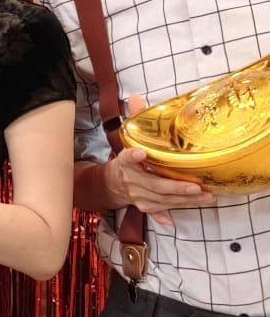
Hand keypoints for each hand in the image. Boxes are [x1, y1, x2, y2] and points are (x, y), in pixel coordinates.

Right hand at [109, 92, 213, 226]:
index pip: (127, 158)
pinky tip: (172, 220)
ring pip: (162, 200)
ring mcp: (138, 196)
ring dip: (184, 200)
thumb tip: (136, 96)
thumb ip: (134, 120)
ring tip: (205, 197)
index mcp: (125, 162)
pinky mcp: (143, 207)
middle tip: (196, 187)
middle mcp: (131, 181)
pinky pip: (156, 212)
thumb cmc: (125, 161)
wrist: (110, 185)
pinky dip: (163, 216)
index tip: (141, 152)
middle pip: (154, 185)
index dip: (133, 156)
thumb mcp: (126, 139)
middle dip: (176, 188)